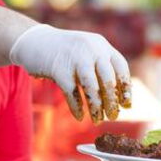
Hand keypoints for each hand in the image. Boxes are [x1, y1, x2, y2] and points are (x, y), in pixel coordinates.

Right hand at [10, 24, 130, 122]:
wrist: (35, 40)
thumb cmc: (65, 51)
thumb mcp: (87, 51)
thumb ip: (101, 67)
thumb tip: (118, 98)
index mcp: (101, 45)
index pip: (121, 67)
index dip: (126, 88)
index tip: (126, 105)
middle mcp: (91, 49)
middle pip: (108, 80)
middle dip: (111, 101)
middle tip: (113, 117)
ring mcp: (75, 58)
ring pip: (91, 87)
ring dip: (96, 106)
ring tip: (97, 120)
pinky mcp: (59, 69)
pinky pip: (72, 92)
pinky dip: (76, 106)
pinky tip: (79, 116)